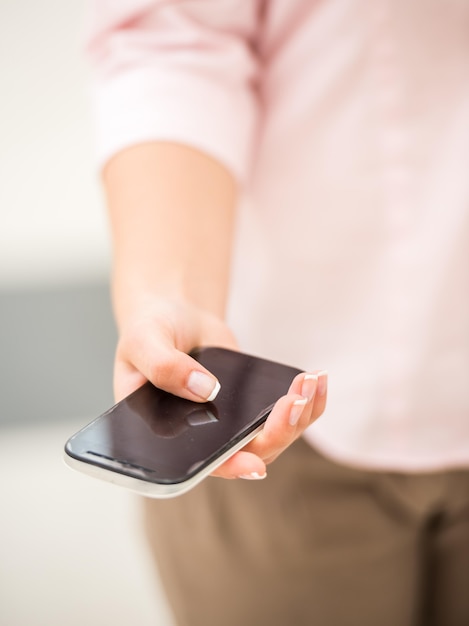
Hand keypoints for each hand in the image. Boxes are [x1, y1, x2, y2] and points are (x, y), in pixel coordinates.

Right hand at [114, 295, 326, 479]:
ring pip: (275, 436)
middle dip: (279, 429)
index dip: (230, 466)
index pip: (201, 462)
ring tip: (311, 380)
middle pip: (251, 451)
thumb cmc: (149, 332)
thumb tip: (205, 389)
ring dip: (299, 414)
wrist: (174, 315)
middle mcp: (205, 435)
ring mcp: (233, 422)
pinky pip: (286, 413)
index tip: (255, 462)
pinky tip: (317, 378)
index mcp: (170, 433)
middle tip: (294, 399)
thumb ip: (164, 366)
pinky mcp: (254, 405)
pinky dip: (308, 400)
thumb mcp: (144, 342)